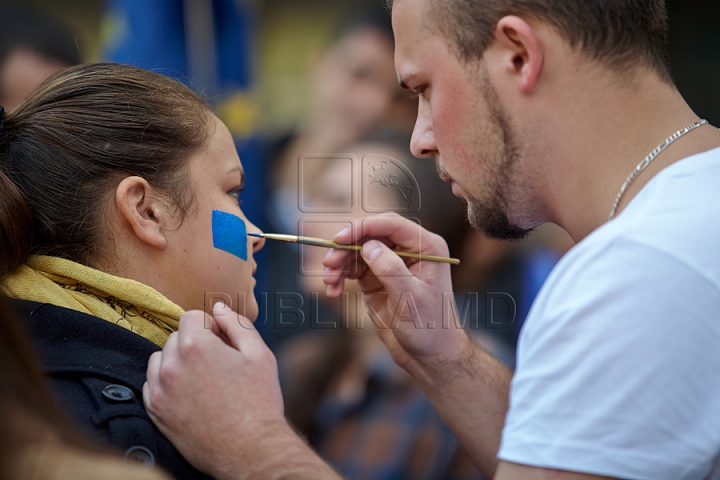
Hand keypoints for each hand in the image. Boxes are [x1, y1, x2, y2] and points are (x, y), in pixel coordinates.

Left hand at [143, 303, 285, 478]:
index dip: (211, 326)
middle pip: (176, 336)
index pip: (191, 317)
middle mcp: (171, 365)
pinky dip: (167, 384)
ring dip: (177, 362)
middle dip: (195, 343)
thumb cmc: (259, 401)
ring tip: (203, 379)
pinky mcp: (155, 411)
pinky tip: (191, 395)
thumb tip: (219, 308)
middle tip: (218, 363)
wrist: (250, 449)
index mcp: (196, 346)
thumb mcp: (259, 354)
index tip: (223, 343)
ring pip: (160, 359)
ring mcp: (159, 390)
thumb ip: (237, 324)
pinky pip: (151, 384)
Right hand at [322, 212, 472, 376]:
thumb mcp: (411, 298)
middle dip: (346, 247)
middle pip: (370, 235)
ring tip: (329, 281)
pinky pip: (353, 268)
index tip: (340, 239)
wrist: (428, 355)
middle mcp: (408, 250)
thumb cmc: (430, 326)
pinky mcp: (376, 279)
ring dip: (339, 263)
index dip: (363, 227)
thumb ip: (390, 270)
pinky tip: (333, 291)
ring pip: (357, 251)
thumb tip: (369, 247)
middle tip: (329, 263)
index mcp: (426, 247)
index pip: (391, 224)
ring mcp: (391, 264)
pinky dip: (340, 276)